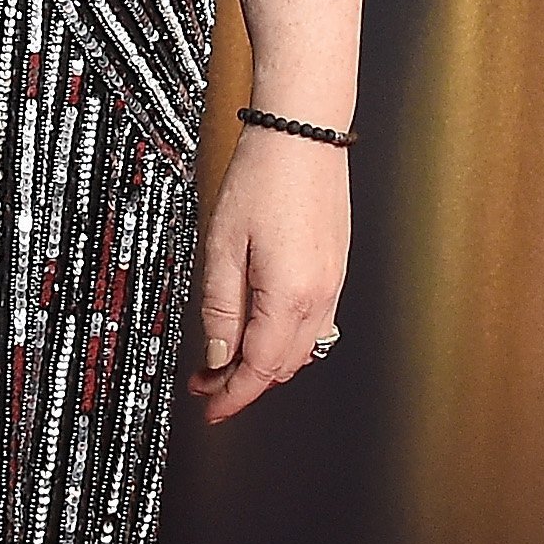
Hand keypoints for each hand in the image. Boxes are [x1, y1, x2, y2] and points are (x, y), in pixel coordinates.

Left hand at [189, 125, 349, 422]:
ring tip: (228, 358)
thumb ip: (220, 309)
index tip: (209, 410)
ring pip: (303, 348)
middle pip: (283, 366)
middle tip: (207, 383)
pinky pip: (316, 323)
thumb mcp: (222, 246)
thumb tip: (219, 356)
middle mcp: (320, 295)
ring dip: (266, 363)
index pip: (259, 369)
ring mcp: (334, 281)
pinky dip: (286, 339)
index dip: (232, 398)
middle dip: (244, 384)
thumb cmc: (263, 178)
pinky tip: (261, 328)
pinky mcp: (336, 266)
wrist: (303, 133)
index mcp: (290, 295)